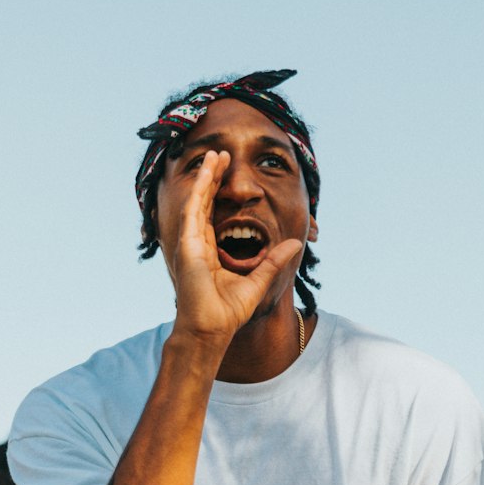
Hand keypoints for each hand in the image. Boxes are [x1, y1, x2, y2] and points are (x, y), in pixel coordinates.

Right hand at [170, 151, 302, 348]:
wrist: (211, 329)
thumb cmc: (227, 313)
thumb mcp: (259, 280)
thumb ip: (274, 261)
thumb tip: (295, 244)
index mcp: (210, 251)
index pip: (213, 214)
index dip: (219, 192)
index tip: (227, 173)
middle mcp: (198, 244)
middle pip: (204, 202)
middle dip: (212, 178)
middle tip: (221, 155)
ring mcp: (191, 243)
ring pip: (198, 201)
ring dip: (206, 177)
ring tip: (215, 155)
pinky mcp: (188, 244)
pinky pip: (194, 210)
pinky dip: (200, 189)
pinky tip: (207, 171)